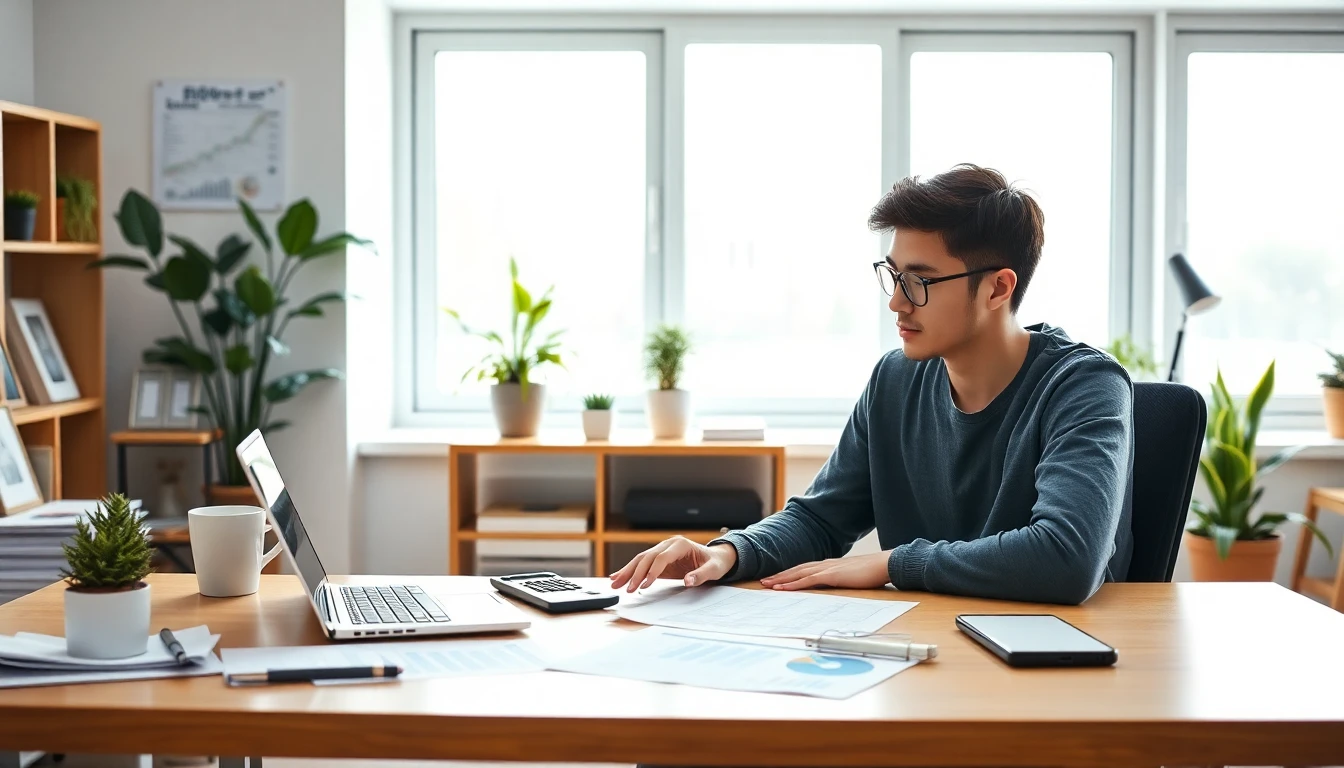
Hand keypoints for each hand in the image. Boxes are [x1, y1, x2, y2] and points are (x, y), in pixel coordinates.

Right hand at [609, 536, 737, 591]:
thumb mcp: (713, 570)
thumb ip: (700, 575)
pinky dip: (629, 570)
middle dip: (633, 573)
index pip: (661, 557)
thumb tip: (688, 581)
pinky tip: (617, 577)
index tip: (644, 585)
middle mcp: (668, 544)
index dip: (652, 571)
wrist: (716, 557)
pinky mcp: (659, 558)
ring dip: (627, 571)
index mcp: (680, 544)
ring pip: (640, 559)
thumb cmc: (715, 563)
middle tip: (624, 588)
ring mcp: (662, 550)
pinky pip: (642, 564)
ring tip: (614, 583)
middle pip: (646, 557)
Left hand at [759, 551, 893, 590]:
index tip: (777, 579)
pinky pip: (808, 580)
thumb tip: (838, 585)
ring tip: (767, 585)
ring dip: (781, 580)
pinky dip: (793, 584)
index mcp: (830, 564)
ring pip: (798, 574)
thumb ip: (843, 579)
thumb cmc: (873, 572)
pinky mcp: (832, 575)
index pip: (804, 568)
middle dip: (780, 576)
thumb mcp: (853, 576)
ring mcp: (828, 568)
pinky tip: (783, 588)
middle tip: (763, 582)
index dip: (789, 574)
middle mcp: (825, 564)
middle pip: (797, 569)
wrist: (885, 564)